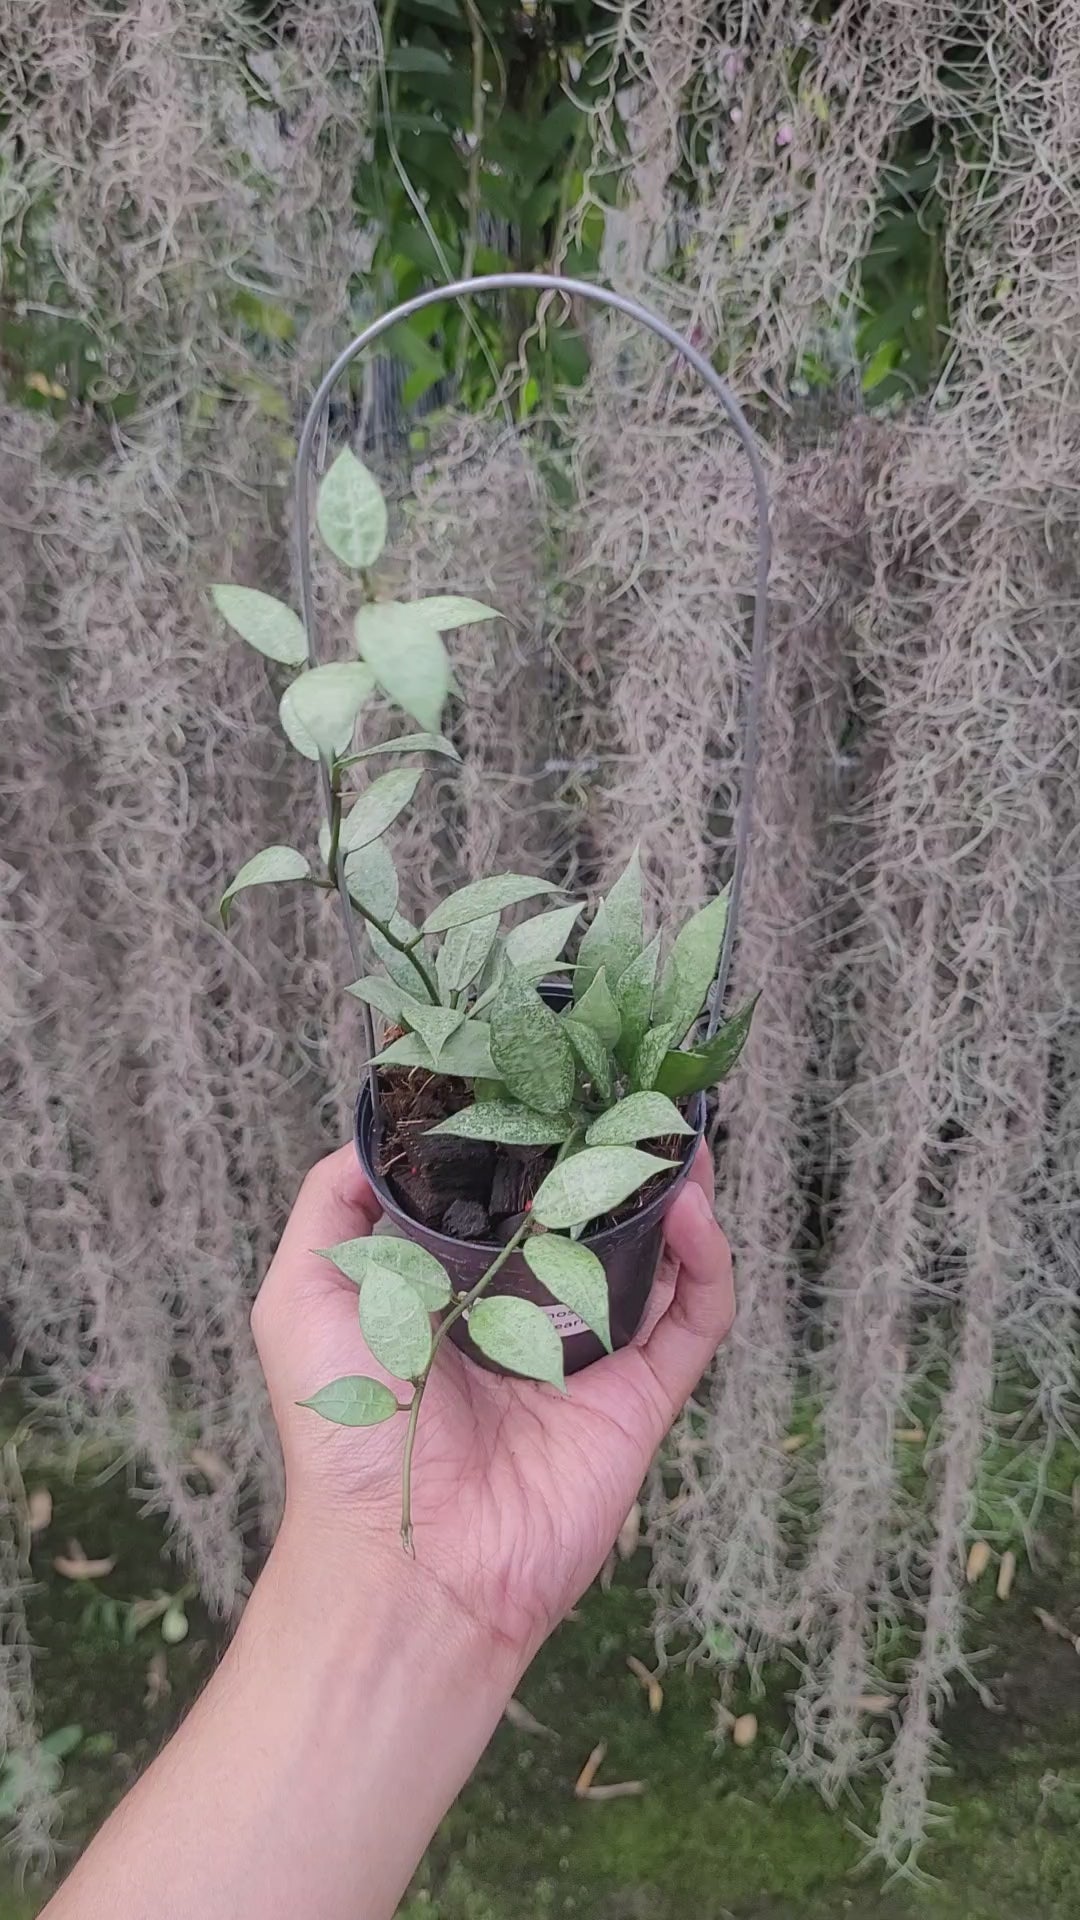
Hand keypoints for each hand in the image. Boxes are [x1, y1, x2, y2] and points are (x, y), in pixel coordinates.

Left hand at [252, 1142, 733, 1665]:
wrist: (408, 1560)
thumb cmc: (344, 1432)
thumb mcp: (301, 1297)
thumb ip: (329, 1208)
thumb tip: (371, 1131)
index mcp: (460, 1287)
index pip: (514, 1196)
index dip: (539, 1139)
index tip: (553, 1079)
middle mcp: (532, 1313)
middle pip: (595, 1213)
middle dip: (618, 1152)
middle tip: (634, 1093)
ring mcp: (594, 1353)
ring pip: (658, 1253)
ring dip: (675, 1190)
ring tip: (678, 1131)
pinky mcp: (643, 1396)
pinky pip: (695, 1317)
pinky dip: (706, 1259)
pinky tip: (689, 1206)